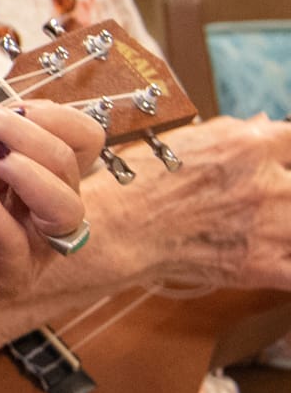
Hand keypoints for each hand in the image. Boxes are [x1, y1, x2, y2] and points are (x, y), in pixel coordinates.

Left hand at [0, 72, 98, 336]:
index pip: (83, 140)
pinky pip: (17, 245)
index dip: (53, 115)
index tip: (4, 104)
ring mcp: (35, 249)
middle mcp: (52, 212)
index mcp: (48, 177)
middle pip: (71, 166)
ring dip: (27, 172)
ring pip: (65, 208)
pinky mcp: (7, 277)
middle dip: (27, 133)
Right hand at [88, 113, 290, 290]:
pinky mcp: (262, 266)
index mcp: (248, 147)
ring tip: (264, 222)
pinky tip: (276, 252)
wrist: (118, 231)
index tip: (279, 160)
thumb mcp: (183, 140)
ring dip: (284, 221)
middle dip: (279, 188)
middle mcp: (265, 185)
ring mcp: (269, 227)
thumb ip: (235, 132)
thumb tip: (265, 126)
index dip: (285, 151)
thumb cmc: (139, 183)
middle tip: (255, 195)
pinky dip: (288, 260)